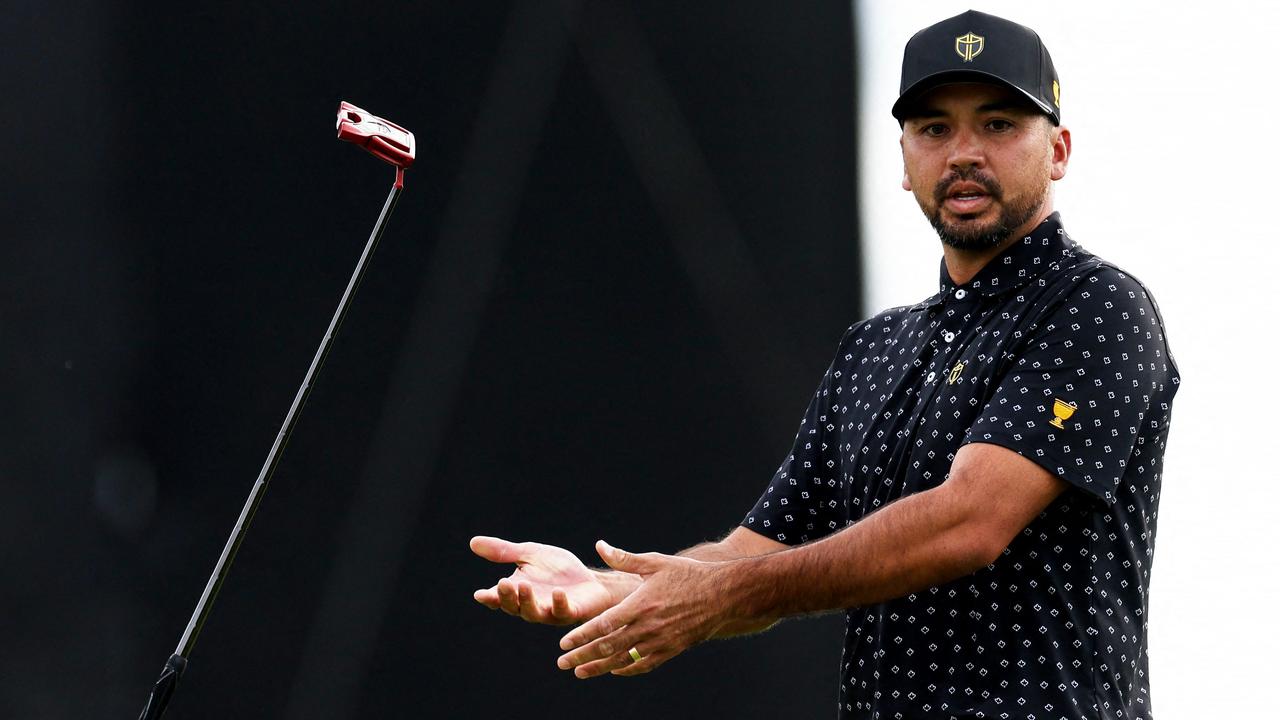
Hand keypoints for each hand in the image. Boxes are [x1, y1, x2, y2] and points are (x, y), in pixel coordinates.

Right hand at [470, 536, 636, 624]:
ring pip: (534, 612)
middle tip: (503, 583)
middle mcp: (531, 605)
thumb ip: (504, 552)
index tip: (480, 594)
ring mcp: (550, 611)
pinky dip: (559, 603)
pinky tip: (557, 592)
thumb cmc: (559, 570)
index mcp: (518, 592)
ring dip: (527, 601)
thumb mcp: (530, 554)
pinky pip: (563, 611)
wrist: (591, 579)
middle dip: (507, 596)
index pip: (498, 598)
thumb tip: (472, 542)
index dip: (490, 598)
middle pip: (513, 606)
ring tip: (524, 586)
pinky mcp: (571, 612)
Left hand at [555, 540, 742, 678]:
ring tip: (580, 673)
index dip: (582, 636)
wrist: (723, 594)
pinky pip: (645, 664)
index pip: (604, 625)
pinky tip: (614, 670)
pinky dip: (627, 670)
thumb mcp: (654, 562)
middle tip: (562, 663)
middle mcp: (648, 626)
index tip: (564, 643)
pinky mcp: (672, 649)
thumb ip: (624, 559)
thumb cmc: (687, 574)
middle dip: (583, 656)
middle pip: (609, 647)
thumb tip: (600, 545)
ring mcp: (660, 641)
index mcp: (640, 604)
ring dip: (600, 668)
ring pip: (624, 660)